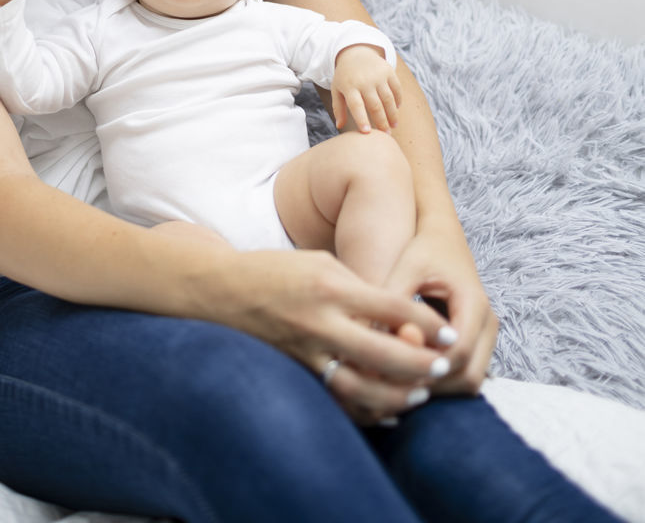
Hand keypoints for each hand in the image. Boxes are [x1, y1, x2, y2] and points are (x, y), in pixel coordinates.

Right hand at [227, 248, 456, 422]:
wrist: (223, 291)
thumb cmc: (277, 271)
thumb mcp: (321, 264)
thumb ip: (359, 287)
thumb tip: (399, 315)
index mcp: (330, 286)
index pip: (392, 308)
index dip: (427, 324)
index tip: (450, 334)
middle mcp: (320, 321)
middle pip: (382, 354)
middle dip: (419, 365)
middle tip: (443, 368)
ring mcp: (305, 351)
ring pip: (360, 387)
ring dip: (396, 395)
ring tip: (420, 393)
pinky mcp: (295, 371)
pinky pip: (336, 399)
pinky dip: (364, 409)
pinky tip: (386, 408)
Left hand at [332, 44, 401, 132]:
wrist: (355, 52)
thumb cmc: (345, 76)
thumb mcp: (337, 89)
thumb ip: (338, 108)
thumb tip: (339, 126)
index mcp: (349, 86)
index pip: (356, 106)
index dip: (362, 119)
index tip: (367, 133)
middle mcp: (364, 81)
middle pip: (375, 105)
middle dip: (382, 122)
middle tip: (386, 135)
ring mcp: (377, 75)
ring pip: (388, 99)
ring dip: (392, 114)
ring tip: (393, 125)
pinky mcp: (388, 71)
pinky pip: (396, 88)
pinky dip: (398, 100)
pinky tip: (397, 109)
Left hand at [384, 223, 498, 394]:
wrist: (443, 237)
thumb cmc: (423, 249)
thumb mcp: (406, 267)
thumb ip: (394, 300)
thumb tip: (375, 340)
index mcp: (473, 302)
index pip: (458, 352)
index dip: (426, 367)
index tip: (392, 371)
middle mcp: (487, 322)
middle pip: (470, 376)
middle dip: (433, 385)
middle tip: (394, 385)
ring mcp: (486, 334)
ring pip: (470, 380)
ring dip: (438, 386)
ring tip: (399, 380)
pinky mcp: (478, 340)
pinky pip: (465, 373)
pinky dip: (441, 378)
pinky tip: (410, 371)